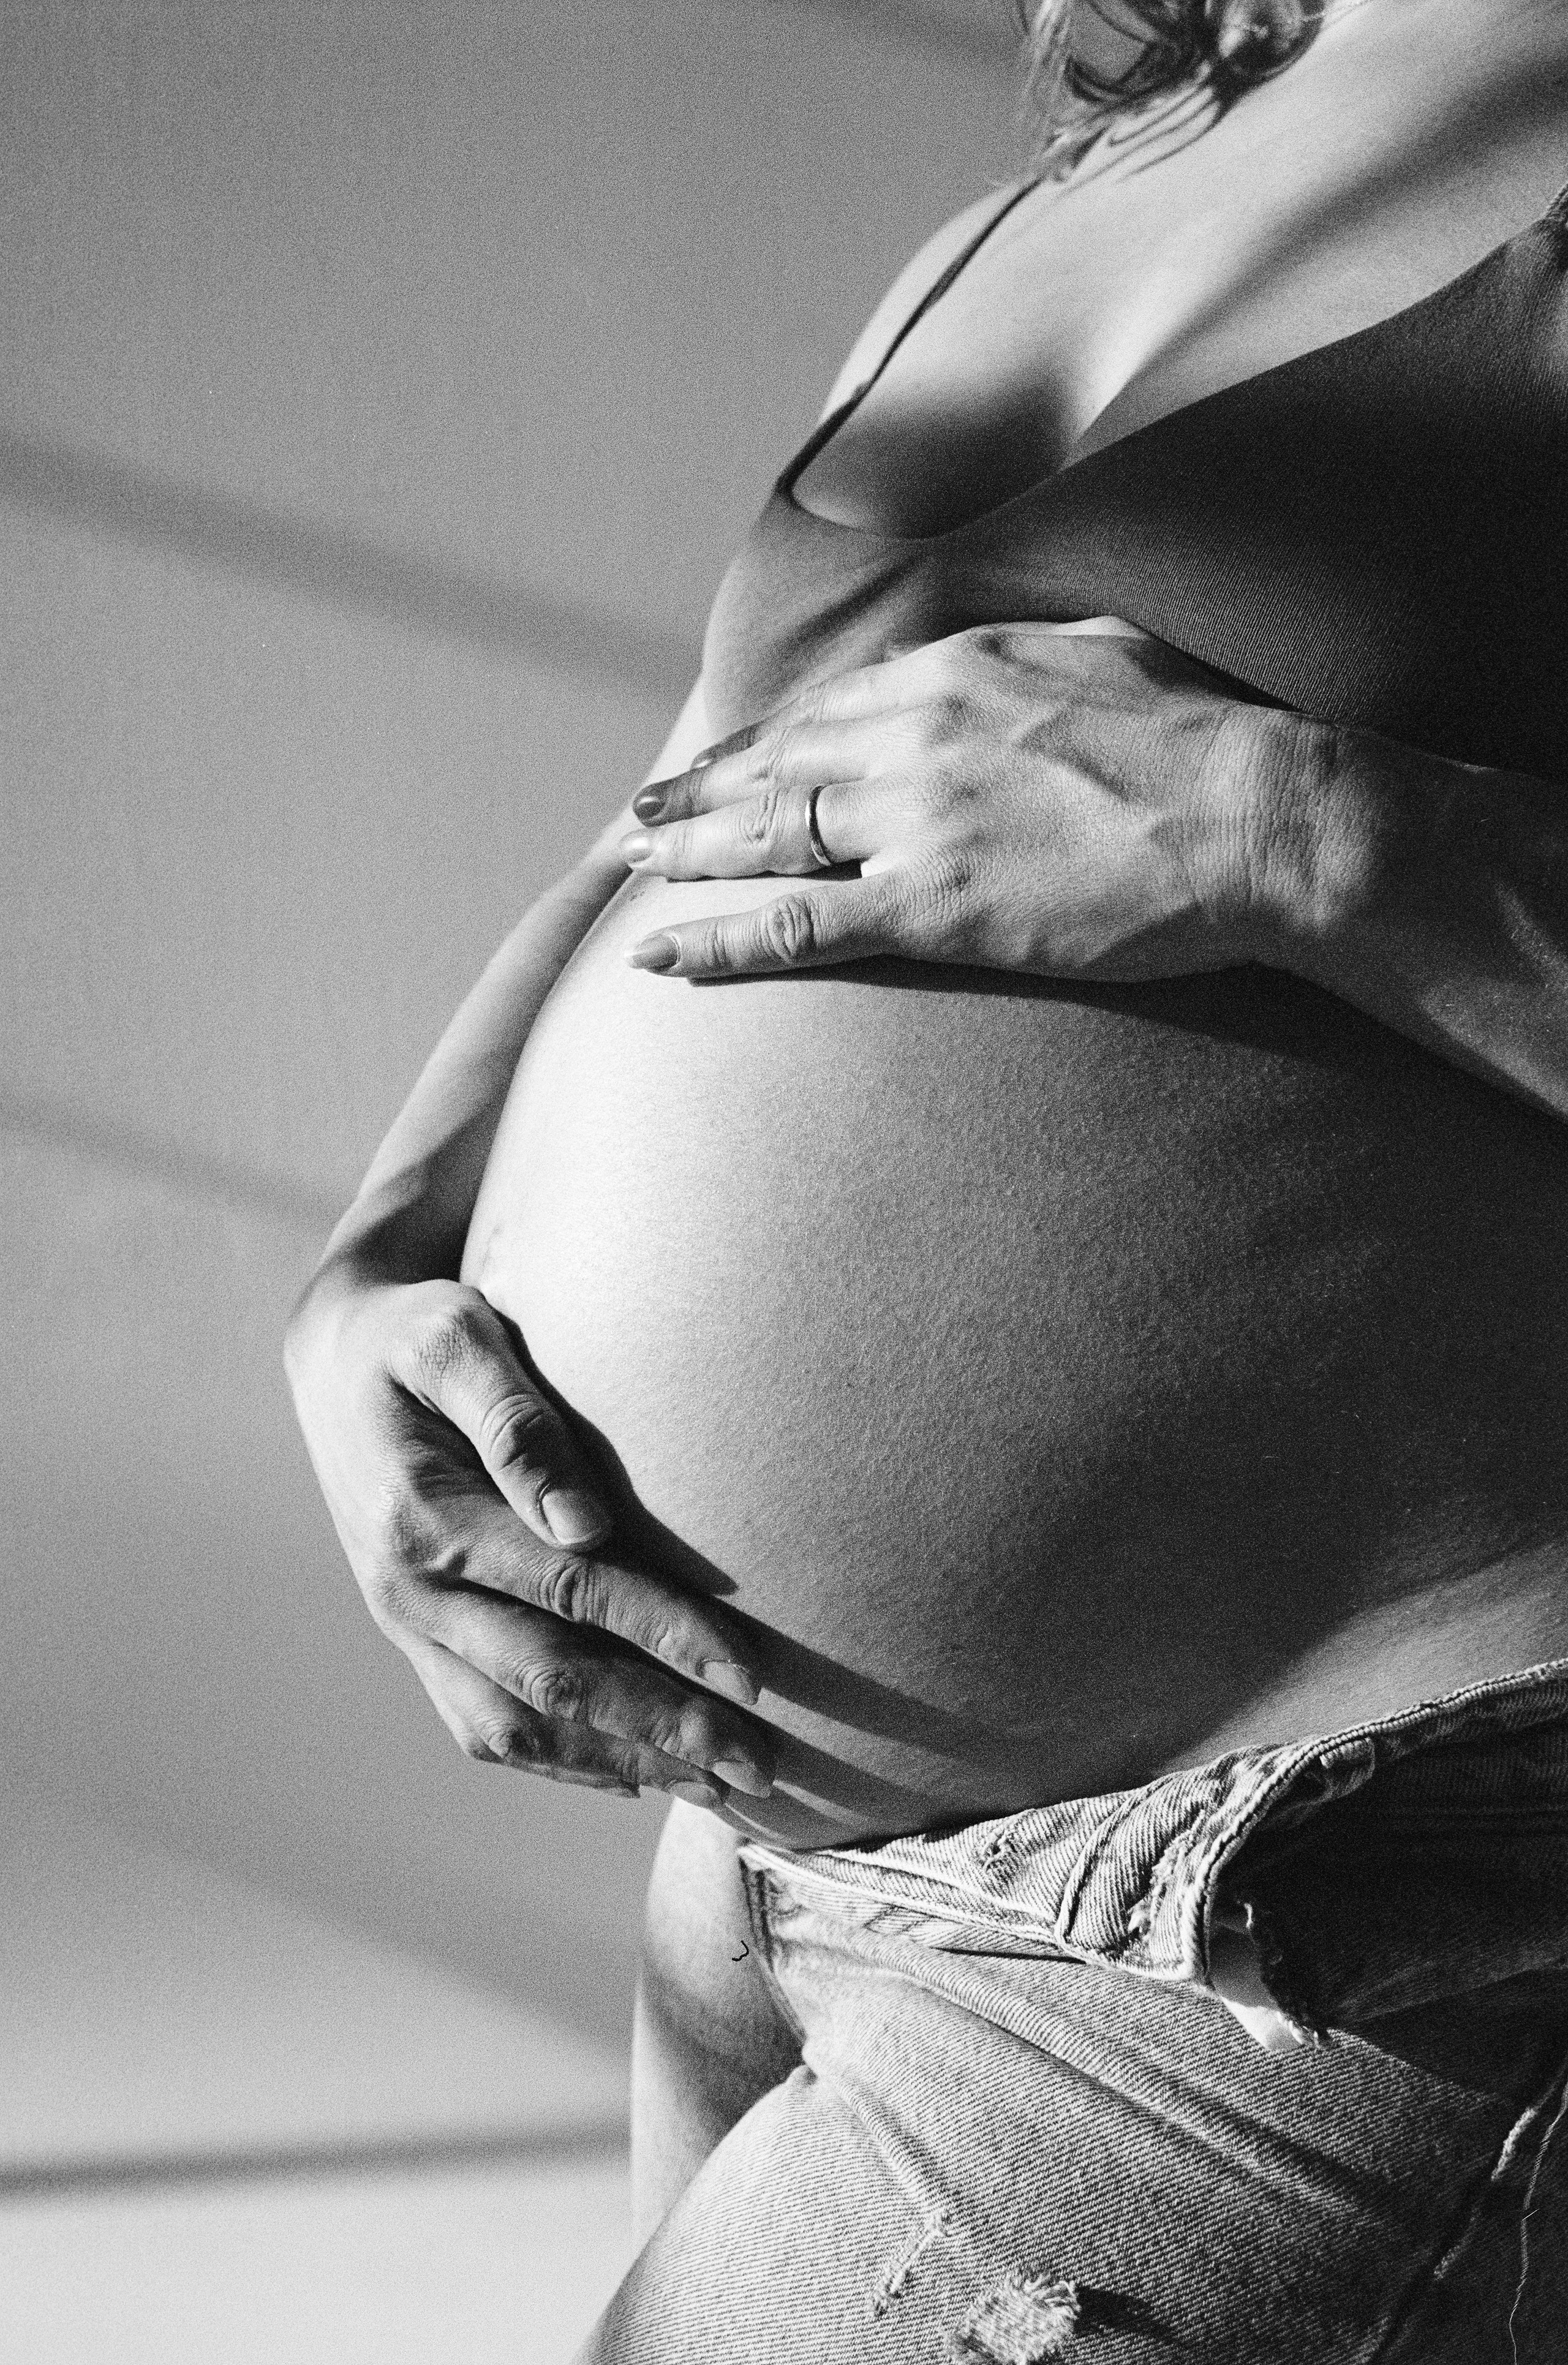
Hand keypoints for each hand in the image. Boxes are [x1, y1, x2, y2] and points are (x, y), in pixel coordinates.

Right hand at [284, 1269, 774, 1807]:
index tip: (747, 1675)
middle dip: (659, 1727)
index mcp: (422, 1519)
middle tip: (757, 1764)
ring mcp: (408, 1627)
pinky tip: (637, 1774)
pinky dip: (563, 1759)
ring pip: (516, 1727)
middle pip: (549, 1681)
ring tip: (719, 1787)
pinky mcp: (417, 1641)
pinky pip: (485, 1725)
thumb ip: (515, 1422)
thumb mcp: (454, 1337)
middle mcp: (408, 1592)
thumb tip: (585, 1524)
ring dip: (620, 1761)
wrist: (333, 1357)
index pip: (567, 1592)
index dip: (662, 1636)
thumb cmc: (413, 1334)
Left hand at [618, 622, 1294, 982]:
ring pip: (767, 837)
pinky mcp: (935, 906)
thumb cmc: (1202, 737)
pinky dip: (720, 941)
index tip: (714, 759)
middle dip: (699, 792)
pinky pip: (799, 926)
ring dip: (690, 854)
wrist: (1253, 813)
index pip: (821, 710)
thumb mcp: (1105, 648)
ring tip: (636, 867)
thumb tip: (1007, 652)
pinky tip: (663, 954)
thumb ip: (1032, 650)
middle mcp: (913, 736)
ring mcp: (916, 821)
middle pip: (774, 766)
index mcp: (953, 670)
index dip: (754, 741)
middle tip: (641, 814)